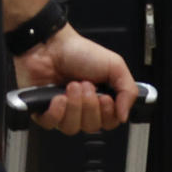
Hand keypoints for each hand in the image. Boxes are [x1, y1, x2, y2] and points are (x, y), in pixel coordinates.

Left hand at [13, 25, 138, 133]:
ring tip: (71, 86)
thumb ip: (128, 91)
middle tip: (86, 85)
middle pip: (91, 127)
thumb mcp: (115, 65)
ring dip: (74, 107)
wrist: (50, 44)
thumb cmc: (79, 51)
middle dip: (90, 106)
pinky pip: (51, 124)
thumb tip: (124, 116)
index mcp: (100, 99)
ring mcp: (62, 110)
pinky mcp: (42, 110)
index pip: (109, 123)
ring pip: (72, 128)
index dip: (108, 114)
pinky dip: (56, 112)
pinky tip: (58, 97)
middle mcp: (81, 107)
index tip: (105, 98)